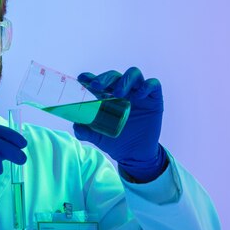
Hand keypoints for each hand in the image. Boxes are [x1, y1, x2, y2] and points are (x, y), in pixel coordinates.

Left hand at [74, 67, 166, 181]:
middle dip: (105, 78)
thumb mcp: (98, 138)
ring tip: (118, 94)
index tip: (82, 78)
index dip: (90, 77)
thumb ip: (86, 132)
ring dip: (125, 81)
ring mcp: (138, 93)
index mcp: (107, 96)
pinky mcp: (154, 99)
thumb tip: (76, 125)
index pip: (99, 82)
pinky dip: (146, 86)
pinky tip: (139, 96)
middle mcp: (123, 91)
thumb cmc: (115, 141)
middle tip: (96, 86)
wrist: (134, 155)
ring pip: (134, 74)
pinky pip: (153, 85)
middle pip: (114, 75)